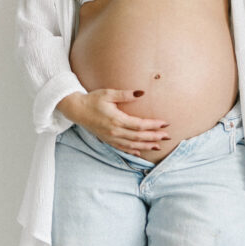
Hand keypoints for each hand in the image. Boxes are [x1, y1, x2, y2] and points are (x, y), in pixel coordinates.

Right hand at [56, 89, 171, 155]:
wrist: (77, 110)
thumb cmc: (93, 99)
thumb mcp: (109, 93)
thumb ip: (125, 94)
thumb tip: (141, 93)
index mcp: (116, 120)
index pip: (139, 125)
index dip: (153, 125)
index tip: (165, 123)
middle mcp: (115, 131)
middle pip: (138, 137)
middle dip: (154, 137)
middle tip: (167, 136)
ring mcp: (111, 137)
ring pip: (132, 145)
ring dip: (146, 146)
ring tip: (158, 146)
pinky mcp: (107, 140)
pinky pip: (122, 148)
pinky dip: (132, 151)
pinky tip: (140, 152)